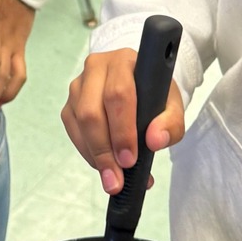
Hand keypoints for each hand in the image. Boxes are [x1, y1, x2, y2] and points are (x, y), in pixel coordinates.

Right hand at [62, 47, 185, 193]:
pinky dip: (88, 153)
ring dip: (95, 156)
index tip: (130, 160)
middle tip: (117, 179)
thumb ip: (171, 124)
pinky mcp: (70, 103)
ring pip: (79, 122)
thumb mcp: (172, 107)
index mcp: (124, 60)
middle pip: (91, 111)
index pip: (118, 94)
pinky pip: (73, 132)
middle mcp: (96, 67)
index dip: (122, 130)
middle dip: (104, 150)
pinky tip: (104, 165)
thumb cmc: (154, 96)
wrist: (139, 86)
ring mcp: (79, 85)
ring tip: (113, 180)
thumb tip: (155, 141)